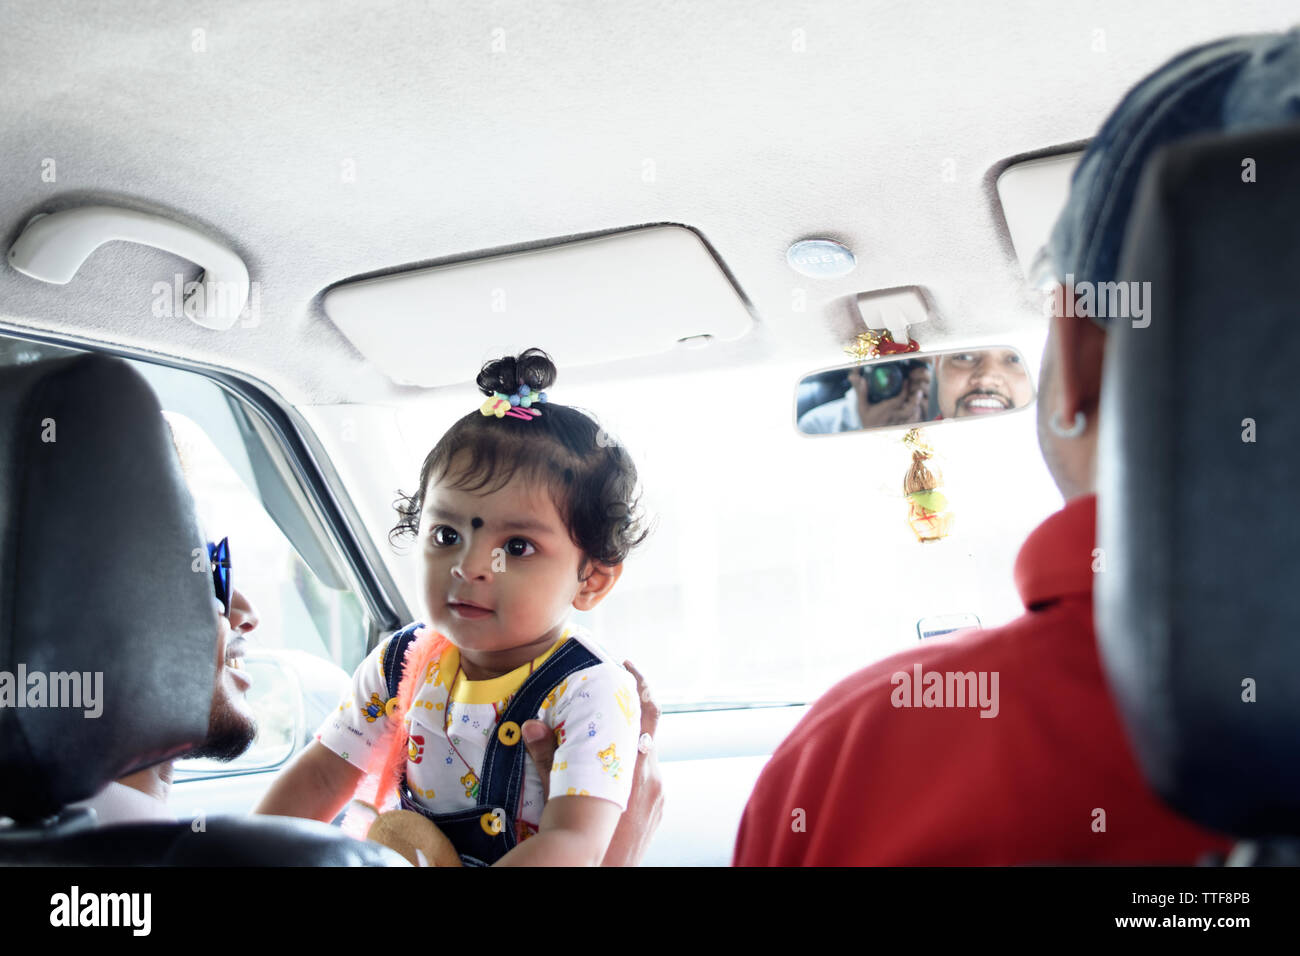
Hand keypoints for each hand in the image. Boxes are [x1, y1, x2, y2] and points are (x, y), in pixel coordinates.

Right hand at [521, 659, 663, 866]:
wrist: (603, 874)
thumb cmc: (582, 845)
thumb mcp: (561, 798)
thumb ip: (548, 760)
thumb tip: (532, 726)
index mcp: (635, 768)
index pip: (647, 714)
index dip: (640, 685)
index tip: (627, 667)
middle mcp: (652, 779)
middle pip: (646, 730)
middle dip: (628, 710)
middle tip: (609, 689)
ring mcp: (656, 796)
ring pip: (644, 754)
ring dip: (626, 739)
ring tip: (603, 728)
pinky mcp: (655, 810)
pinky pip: (645, 776)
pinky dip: (629, 762)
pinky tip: (608, 764)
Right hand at [851, 364, 931, 427]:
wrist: (870, 436)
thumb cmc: (868, 421)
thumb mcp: (862, 408)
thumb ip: (862, 394)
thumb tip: (862, 380)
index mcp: (885, 410)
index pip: (899, 399)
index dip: (905, 389)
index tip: (906, 381)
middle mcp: (894, 417)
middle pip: (910, 409)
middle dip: (916, 399)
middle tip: (918, 391)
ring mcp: (899, 423)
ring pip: (913, 415)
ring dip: (917, 406)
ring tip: (918, 398)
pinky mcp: (903, 427)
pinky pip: (914, 422)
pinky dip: (917, 415)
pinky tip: (917, 409)